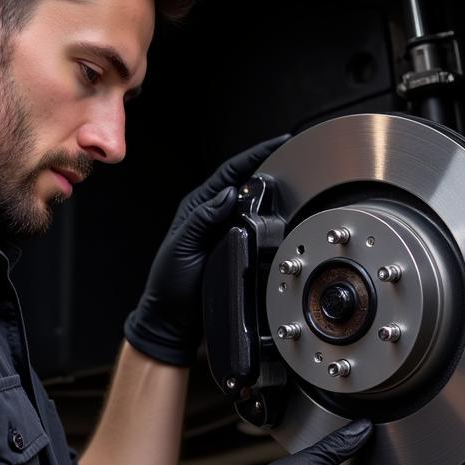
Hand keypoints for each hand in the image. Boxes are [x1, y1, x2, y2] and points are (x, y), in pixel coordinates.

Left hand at [123, 134, 288, 365]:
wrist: (174, 320)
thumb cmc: (170, 286)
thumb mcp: (182, 248)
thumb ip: (202, 219)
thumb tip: (228, 193)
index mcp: (196, 209)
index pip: (229, 173)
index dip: (254, 156)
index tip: (278, 143)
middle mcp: (211, 216)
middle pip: (244, 182)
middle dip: (268, 166)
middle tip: (293, 157)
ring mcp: (223, 232)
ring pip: (252, 204)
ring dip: (271, 191)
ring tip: (294, 179)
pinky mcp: (233, 249)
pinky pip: (255, 226)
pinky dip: (269, 216)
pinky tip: (283, 214)